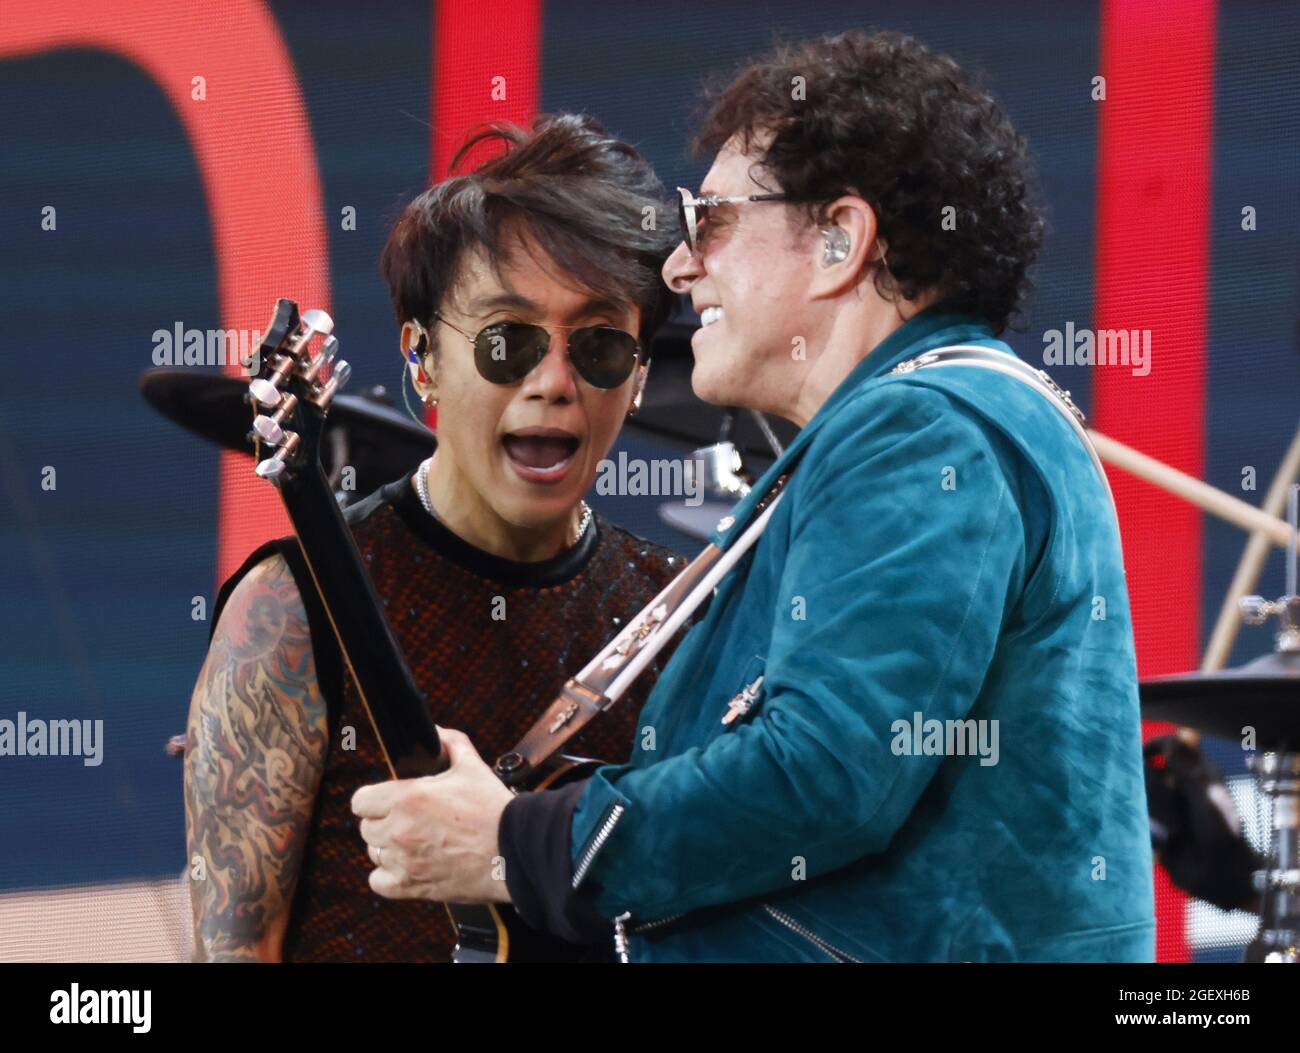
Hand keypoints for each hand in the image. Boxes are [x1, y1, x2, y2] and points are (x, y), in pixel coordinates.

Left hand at [351, 728, 514, 903]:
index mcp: (407, 798)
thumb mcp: (472, 767)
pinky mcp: (413, 887)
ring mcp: (404, 861)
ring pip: (374, 854)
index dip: (373, 799)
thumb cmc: (494, 809)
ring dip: (388, 848)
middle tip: (408, 820)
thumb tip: (436, 733)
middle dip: (383, 822)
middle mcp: (399, 830)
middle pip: (366, 828)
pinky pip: (379, 883)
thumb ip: (450, 743)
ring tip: (413, 843)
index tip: (387, 800)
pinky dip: (389, 876)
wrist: (515, 850)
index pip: (360, 801)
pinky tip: (407, 866)